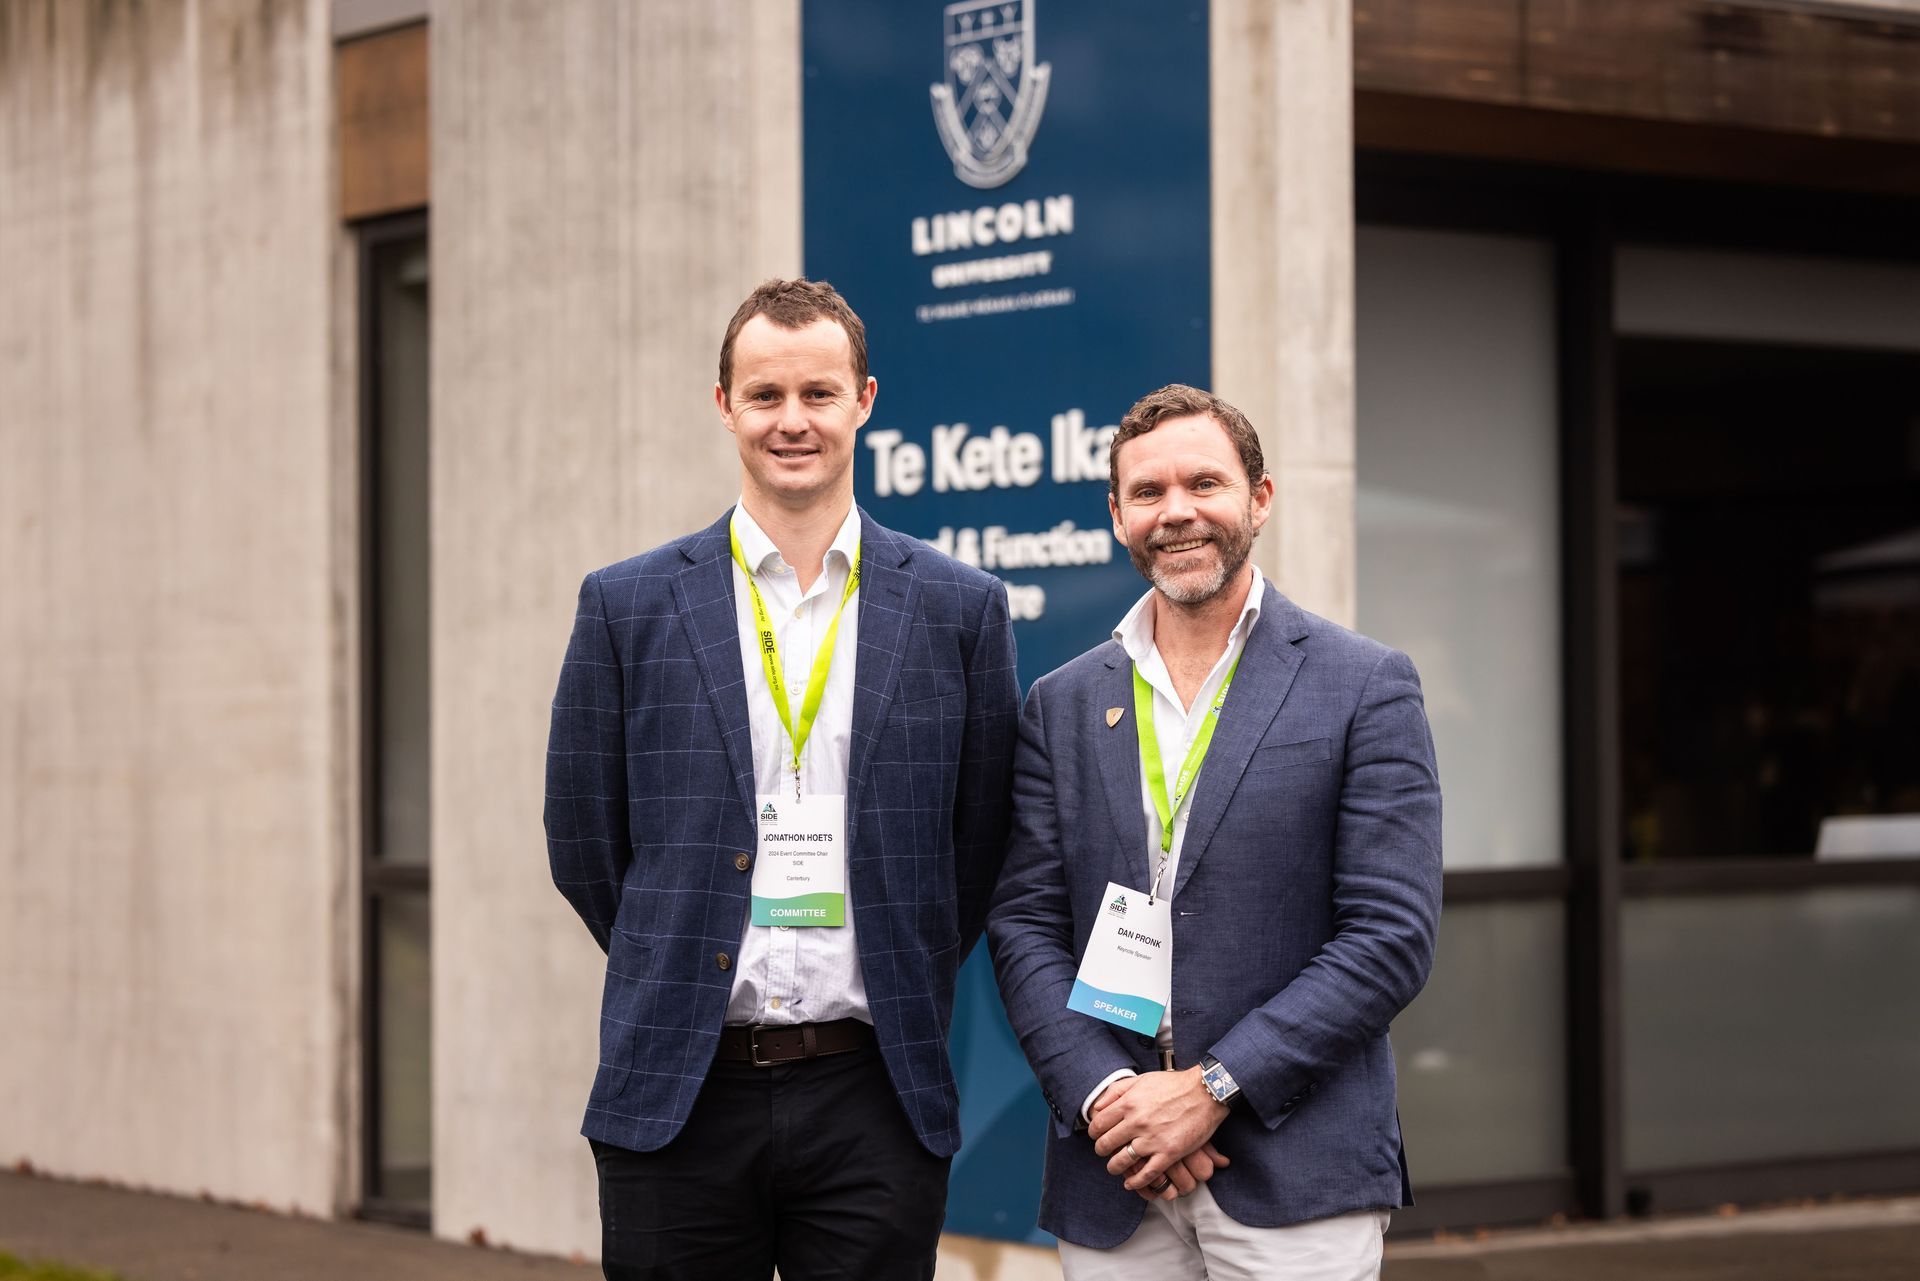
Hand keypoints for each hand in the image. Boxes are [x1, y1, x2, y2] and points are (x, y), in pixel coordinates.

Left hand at [1089, 1067, 1229, 1192]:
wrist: (1205, 1092)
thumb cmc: (1174, 1084)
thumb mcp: (1141, 1080)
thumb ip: (1117, 1091)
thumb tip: (1097, 1107)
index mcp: (1129, 1103)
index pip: (1099, 1124)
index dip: (1094, 1132)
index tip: (1097, 1136)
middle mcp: (1137, 1122)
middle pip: (1106, 1144)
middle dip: (1101, 1150)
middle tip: (1104, 1151)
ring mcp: (1153, 1139)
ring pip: (1122, 1161)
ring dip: (1114, 1167)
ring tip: (1114, 1167)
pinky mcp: (1169, 1153)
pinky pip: (1146, 1174)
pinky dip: (1135, 1182)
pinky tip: (1130, 1183)